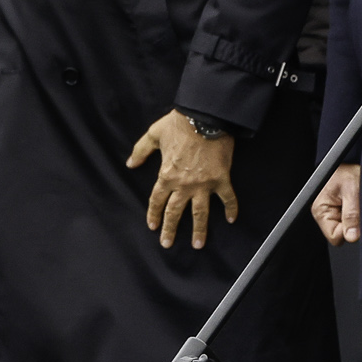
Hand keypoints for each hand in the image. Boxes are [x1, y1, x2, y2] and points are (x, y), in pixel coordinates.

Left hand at [127, 110, 237, 248]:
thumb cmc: (179, 124)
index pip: (157, 201)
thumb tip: (130, 164)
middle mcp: (183, 185)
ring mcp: (203, 184)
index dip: (154, 214)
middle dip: (170, 230)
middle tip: (167, 243)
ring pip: (200, 212)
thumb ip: (140, 151)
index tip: (153, 226)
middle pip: (175, 212)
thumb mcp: (154, 134)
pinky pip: (227, 198)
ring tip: (198, 244)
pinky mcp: (221, 179)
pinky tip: (232, 220)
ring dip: (199, 230)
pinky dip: (231, 208)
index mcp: (166, 175)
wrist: (205, 117)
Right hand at [312, 163, 360, 244]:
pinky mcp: (342, 211)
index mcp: (321, 210)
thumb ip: (351, 214)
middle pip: (342, 233)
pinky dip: (358, 213)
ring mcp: (334, 213)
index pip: (335, 236)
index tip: (357, 218)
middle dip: (354, 224)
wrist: (350, 158)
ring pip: (349, 227)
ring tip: (358, 200)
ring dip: (357, 217)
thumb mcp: (352, 190)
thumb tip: (351, 237)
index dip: (349, 231)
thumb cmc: (346, 170)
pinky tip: (358, 201)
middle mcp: (325, 214)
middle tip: (358, 205)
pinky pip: (353, 220)